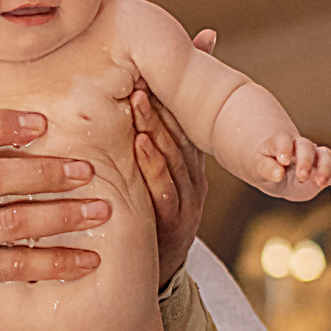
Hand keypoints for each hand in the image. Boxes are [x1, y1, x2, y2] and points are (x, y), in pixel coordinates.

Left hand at [133, 30, 214, 285]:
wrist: (152, 275)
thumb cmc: (152, 213)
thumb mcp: (159, 172)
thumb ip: (159, 129)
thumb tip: (164, 85)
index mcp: (188, 162)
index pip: (188, 117)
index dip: (179, 86)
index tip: (169, 56)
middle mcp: (193, 177)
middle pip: (181, 134)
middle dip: (163, 102)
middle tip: (142, 73)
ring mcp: (186, 200)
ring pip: (173, 158)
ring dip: (156, 127)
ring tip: (137, 100)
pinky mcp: (175, 224)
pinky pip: (165, 191)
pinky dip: (153, 167)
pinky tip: (139, 145)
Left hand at [253, 135, 330, 203]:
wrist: (277, 173)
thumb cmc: (265, 166)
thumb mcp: (259, 167)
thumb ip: (267, 168)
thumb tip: (279, 173)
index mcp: (282, 142)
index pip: (285, 140)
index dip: (285, 148)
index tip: (283, 161)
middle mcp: (302, 148)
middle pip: (308, 147)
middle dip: (306, 161)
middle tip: (301, 176)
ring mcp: (316, 159)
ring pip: (327, 157)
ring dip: (326, 169)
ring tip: (320, 183)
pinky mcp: (325, 173)